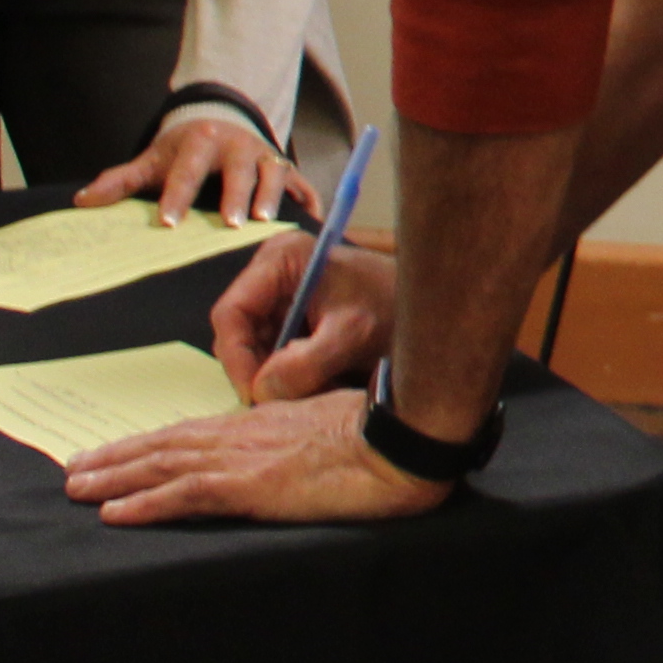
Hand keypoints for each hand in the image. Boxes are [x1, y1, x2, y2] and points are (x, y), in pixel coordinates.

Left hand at [63, 396, 448, 530]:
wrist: (406, 438)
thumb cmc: (386, 433)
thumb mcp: (335, 425)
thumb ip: (304, 437)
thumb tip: (294, 450)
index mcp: (264, 422)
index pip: (194, 432)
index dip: (152, 442)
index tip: (118, 451)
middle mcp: (245, 434)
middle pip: (167, 444)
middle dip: (118, 457)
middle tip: (75, 470)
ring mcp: (245, 458)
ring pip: (164, 465)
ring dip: (116, 476)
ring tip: (77, 487)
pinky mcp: (252, 485)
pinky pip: (185, 494)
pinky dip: (145, 502)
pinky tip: (114, 513)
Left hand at [73, 106, 303, 227]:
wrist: (218, 119)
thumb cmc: (182, 150)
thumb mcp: (152, 159)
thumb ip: (120, 181)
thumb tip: (82, 201)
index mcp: (200, 141)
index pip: (187, 171)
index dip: (178, 196)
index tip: (169, 222)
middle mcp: (237, 144)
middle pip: (238, 170)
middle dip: (236, 195)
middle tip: (232, 224)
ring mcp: (264, 154)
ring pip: (273, 173)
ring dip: (273, 196)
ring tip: (268, 223)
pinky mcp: (285, 167)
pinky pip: (302, 183)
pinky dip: (308, 200)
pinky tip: (310, 221)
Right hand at [209, 229, 394, 402]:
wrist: (432, 307)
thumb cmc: (397, 307)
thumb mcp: (353, 334)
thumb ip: (307, 362)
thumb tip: (261, 391)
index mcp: (281, 260)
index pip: (231, 313)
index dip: (236, 357)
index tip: (254, 394)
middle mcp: (273, 275)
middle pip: (239, 335)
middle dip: (258, 372)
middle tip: (283, 402)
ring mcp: (281, 298)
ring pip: (256, 351)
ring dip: (277, 378)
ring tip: (313, 389)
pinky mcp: (293, 321)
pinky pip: (276, 357)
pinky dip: (291, 377)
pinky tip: (321, 383)